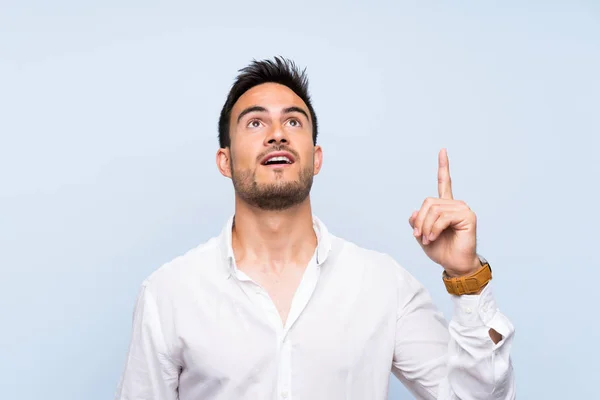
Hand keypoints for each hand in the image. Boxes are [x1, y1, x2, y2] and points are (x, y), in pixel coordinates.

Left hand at [408, 149, 479, 276]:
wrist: (454, 264)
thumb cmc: (440, 250)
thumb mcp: (421, 235)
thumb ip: (417, 221)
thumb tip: (415, 212)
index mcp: (445, 206)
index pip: (444, 182)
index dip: (443, 166)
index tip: (443, 150)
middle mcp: (454, 204)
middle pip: (428, 202)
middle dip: (420, 221)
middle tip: (419, 236)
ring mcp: (462, 209)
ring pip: (433, 210)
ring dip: (425, 227)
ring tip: (427, 239)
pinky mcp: (467, 216)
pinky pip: (442, 217)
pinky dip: (433, 229)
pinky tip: (433, 238)